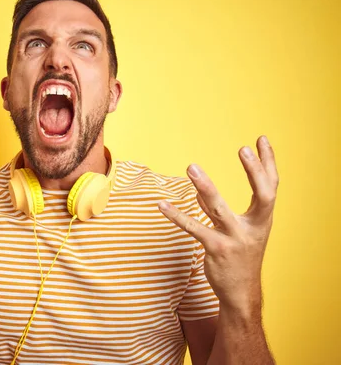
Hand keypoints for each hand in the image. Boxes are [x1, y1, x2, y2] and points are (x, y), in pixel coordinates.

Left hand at [158, 136, 278, 313]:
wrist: (241, 293)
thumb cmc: (240, 257)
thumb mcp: (242, 231)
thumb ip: (222, 210)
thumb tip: (201, 190)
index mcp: (263, 220)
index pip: (271, 186)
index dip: (268, 163)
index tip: (262, 139)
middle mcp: (253, 228)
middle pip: (262, 196)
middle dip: (254, 172)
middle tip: (242, 149)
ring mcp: (235, 240)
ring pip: (220, 209)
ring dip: (206, 186)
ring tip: (191, 166)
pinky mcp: (215, 250)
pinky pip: (193, 228)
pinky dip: (176, 215)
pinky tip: (162, 204)